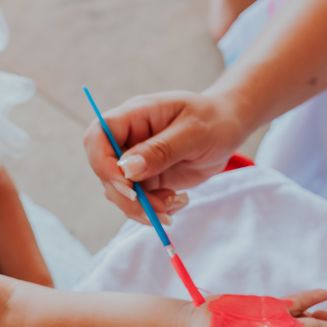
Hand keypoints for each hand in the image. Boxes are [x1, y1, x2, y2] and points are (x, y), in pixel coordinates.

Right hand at [83, 91, 246, 224]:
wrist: (229, 128)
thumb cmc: (214, 120)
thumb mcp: (194, 132)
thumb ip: (161, 149)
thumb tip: (126, 169)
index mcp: (135, 116)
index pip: (98, 135)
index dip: (103, 163)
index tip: (128, 187)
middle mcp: (128, 138)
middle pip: (104, 171)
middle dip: (127, 197)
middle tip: (157, 210)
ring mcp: (135, 160)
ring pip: (119, 192)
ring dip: (142, 207)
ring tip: (174, 203)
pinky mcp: (146, 178)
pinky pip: (138, 201)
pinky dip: (154, 209)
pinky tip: (178, 201)